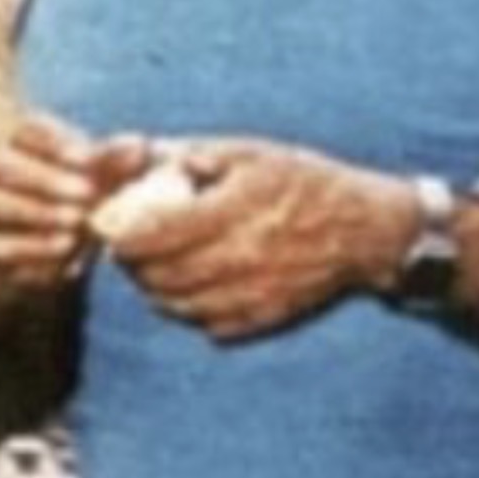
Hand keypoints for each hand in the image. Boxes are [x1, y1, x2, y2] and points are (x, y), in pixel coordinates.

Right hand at [0, 116, 150, 285]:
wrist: (53, 233)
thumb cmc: (80, 191)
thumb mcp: (97, 173)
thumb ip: (113, 160)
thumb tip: (138, 147)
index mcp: (22, 139)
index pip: (28, 131)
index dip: (55, 143)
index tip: (87, 159)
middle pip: (5, 166)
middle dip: (47, 181)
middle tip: (87, 194)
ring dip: (37, 214)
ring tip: (77, 223)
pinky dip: (31, 251)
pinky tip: (65, 252)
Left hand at [104, 138, 415, 339]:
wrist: (364, 231)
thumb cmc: (305, 183)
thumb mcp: (251, 153)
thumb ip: (193, 155)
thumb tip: (141, 159)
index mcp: (231, 209)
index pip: (150, 235)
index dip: (121, 234)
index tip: (114, 223)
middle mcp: (238, 257)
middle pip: (155, 274)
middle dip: (132, 261)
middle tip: (130, 245)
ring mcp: (249, 294)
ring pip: (174, 304)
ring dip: (155, 286)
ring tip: (157, 265)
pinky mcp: (261, 319)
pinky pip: (204, 324)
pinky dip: (189, 308)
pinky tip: (195, 286)